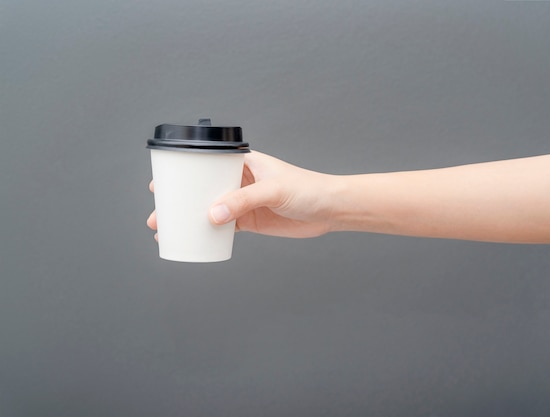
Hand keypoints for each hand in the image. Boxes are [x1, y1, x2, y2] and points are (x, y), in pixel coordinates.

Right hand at [147, 151, 339, 238]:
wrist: (330, 209)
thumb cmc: (307, 188)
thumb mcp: (273, 190)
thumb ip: (243, 201)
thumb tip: (212, 215)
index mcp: (244, 163)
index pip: (206, 165)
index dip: (182, 173)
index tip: (160, 184)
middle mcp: (241, 181)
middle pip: (202, 189)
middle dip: (178, 201)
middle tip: (158, 214)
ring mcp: (245, 201)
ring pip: (209, 209)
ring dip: (189, 219)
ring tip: (167, 231)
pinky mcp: (251, 220)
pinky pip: (224, 227)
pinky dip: (208, 233)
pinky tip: (194, 240)